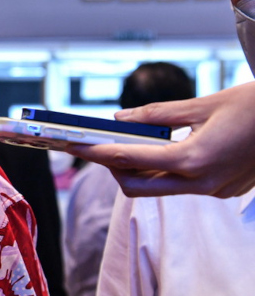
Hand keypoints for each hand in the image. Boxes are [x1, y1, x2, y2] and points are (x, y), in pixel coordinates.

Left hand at [70, 81, 254, 197]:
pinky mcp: (222, 190)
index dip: (96, 153)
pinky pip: (181, 185)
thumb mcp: (203, 104)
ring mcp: (214, 190)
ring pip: (158, 188)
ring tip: (128, 143)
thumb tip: (119, 119)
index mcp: (193, 159)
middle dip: (112, 168)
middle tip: (98, 145)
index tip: (74, 145)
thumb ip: (156, 114)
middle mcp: (202, 182)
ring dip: (138, 169)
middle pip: (136, 186)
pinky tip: (162, 149)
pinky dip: (164, 170)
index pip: (128, 159)